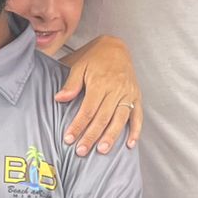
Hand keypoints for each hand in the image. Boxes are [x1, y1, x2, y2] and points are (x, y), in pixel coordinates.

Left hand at [57, 35, 142, 155]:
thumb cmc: (94, 57)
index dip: (78, 125)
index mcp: (100, 83)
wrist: (117, 46)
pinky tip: (130, 144)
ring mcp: (128, 94)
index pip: (88, 109)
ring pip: (120, 119)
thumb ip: (71, 83)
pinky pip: (138, 115)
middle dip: (91, 136)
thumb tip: (59, 99)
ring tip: (102, 150)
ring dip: (111, 136)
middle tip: (82, 151)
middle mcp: (116, 89)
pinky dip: (136, 130)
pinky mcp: (136, 96)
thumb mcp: (79, 64)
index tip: (69, 138)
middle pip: (103, 118)